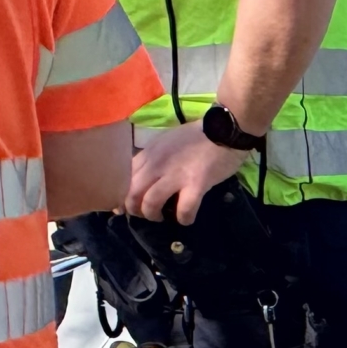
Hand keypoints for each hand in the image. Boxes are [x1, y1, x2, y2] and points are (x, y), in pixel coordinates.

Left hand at [125, 122, 250, 224]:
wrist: (225, 129)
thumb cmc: (197, 136)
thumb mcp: (166, 143)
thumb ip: (152, 158)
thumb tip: (142, 179)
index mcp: (148, 153)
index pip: (123, 179)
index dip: (122, 197)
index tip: (127, 207)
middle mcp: (157, 164)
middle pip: (132, 195)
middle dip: (136, 211)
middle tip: (148, 213)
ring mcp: (176, 174)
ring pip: (150, 204)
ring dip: (154, 216)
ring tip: (165, 216)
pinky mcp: (196, 184)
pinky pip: (184, 210)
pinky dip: (184, 219)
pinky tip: (187, 217)